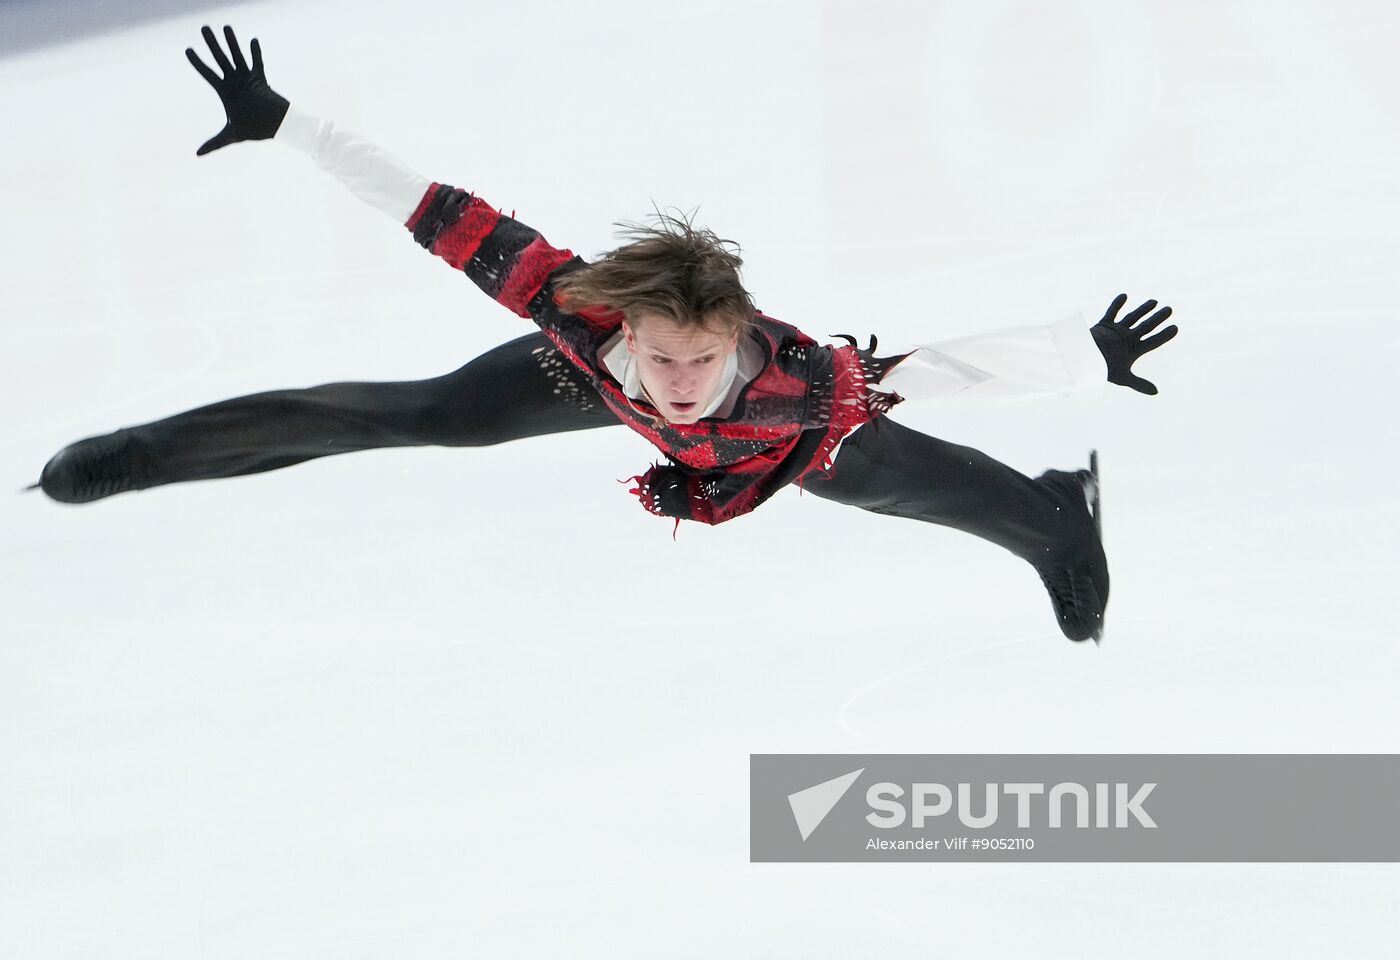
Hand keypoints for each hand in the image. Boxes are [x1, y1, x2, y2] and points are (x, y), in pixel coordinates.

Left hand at [185, 25, 288, 155]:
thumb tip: (197, 154)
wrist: (278, 128)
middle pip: (220, 58)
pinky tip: (252, 40)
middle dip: (211, 43)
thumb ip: (215, 142)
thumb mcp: (232, 135)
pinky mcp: (261, 79)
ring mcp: (248, 78)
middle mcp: (235, 81)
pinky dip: (255, 52)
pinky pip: (257, 62)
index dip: (197, 62)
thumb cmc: (256, 129)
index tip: (188, 50)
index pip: (208, 73)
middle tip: (204, 28)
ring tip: (225, 26)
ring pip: (237, 55)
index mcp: (226, 91)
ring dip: (231, 41)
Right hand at [1090, 293, 1178, 394]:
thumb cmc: (1101, 369)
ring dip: (1143, 309)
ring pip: (1133, 317)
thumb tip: (1156, 392)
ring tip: (1154, 302)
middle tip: (1169, 310)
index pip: (1153, 341)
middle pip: (1147, 327)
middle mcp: (1127, 339)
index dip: (1164, 335)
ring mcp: (1116, 332)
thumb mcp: (1122, 377)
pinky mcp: (1104, 325)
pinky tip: (1125, 296)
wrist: (1082, 361)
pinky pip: (1111, 312)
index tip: (1175, 328)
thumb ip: (1139, 384)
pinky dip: (1117, 304)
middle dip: (1158, 318)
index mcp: (1134, 350)